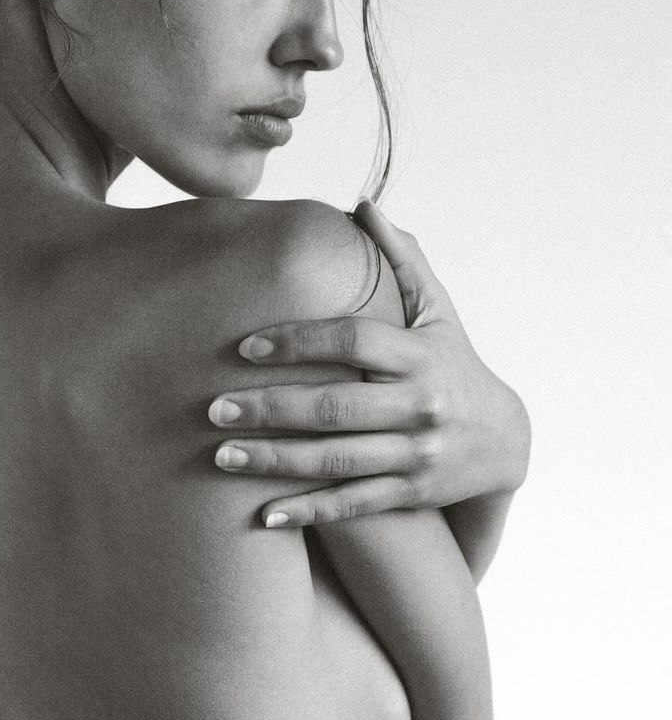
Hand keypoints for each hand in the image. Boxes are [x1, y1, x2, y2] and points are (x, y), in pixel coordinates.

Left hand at [209, 200, 530, 526]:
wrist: (506, 440)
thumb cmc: (452, 362)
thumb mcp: (437, 311)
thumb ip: (400, 261)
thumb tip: (364, 206)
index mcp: (420, 354)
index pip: (353, 341)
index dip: (298, 341)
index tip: (245, 346)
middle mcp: (419, 406)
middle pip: (336, 407)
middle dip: (271, 409)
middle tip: (213, 408)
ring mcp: (416, 455)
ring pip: (337, 461)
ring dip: (276, 461)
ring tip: (221, 457)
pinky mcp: (411, 495)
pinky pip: (353, 505)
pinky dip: (309, 511)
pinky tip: (264, 514)